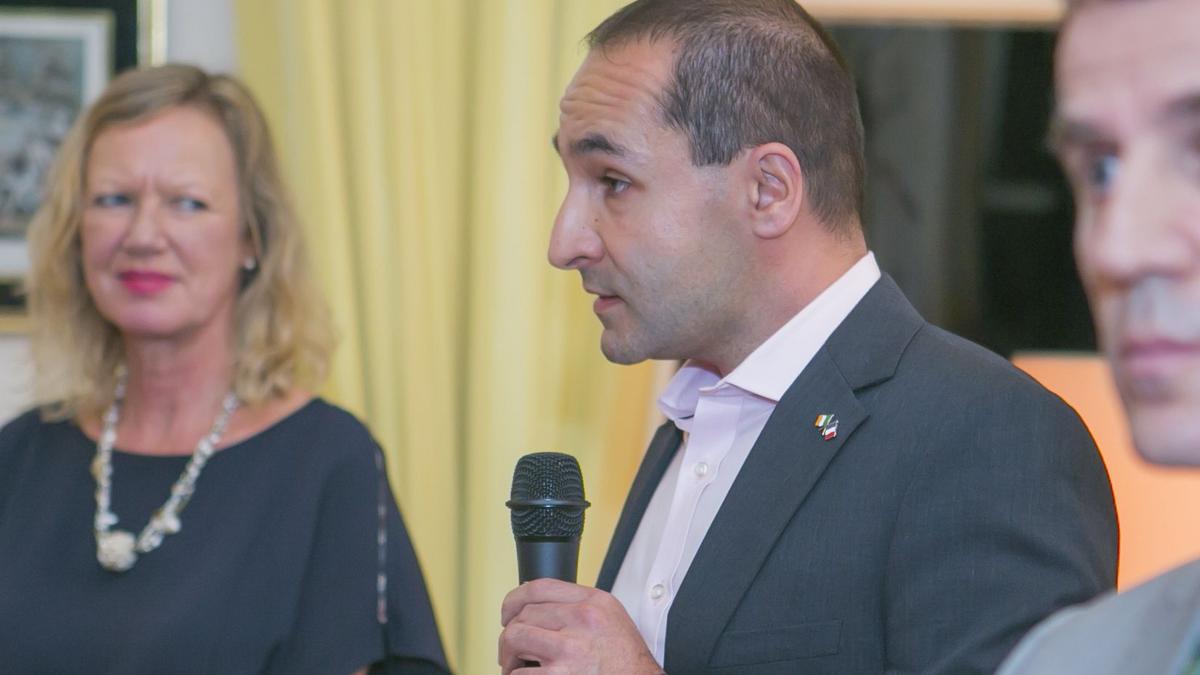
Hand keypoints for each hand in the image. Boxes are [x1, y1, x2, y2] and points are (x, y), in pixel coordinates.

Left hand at [499, 578, 663, 674]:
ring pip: (514, 639)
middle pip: (523, 615)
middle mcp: (582, 620)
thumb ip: (579, 607)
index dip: (514, 599)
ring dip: (509, 656)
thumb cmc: (626, 663)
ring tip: (516, 667)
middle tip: (514, 652)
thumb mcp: (611, 619)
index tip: (508, 613)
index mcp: (594, 602)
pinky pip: (519, 672)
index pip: (539, 587)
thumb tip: (537, 606)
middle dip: (512, 635)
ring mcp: (569, 648)